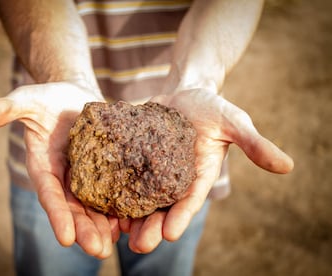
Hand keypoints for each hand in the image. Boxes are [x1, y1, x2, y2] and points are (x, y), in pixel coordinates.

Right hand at [0, 82, 119, 258]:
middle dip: (84, 230)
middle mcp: (64, 178)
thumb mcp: (27, 100)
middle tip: (98, 250)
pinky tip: (130, 223)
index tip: (66, 238)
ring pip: (93, 207)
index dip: (56, 216)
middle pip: (74, 208)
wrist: (74, 96)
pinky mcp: (105, 171)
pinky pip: (112, 193)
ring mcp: (85, 177)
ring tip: (114, 245)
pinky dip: (119, 209)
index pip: (49, 195)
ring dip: (103, 227)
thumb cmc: (48, 99)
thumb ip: (5, 109)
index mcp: (44, 167)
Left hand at [120, 89, 293, 252]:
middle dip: (151, 226)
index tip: (170, 234)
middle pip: (161, 207)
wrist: (185, 91)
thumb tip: (287, 166)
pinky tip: (99, 198)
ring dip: (128, 214)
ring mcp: (150, 168)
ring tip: (115, 230)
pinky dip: (111, 185)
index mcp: (197, 174)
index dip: (181, 217)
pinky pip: (120, 172)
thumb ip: (254, 144)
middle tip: (137, 245)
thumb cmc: (212, 107)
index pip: (190, 200)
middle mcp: (172, 177)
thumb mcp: (234, 122)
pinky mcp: (133, 155)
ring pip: (138, 196)